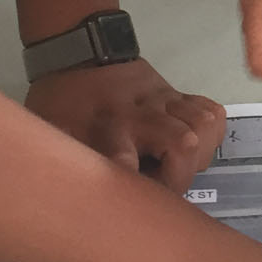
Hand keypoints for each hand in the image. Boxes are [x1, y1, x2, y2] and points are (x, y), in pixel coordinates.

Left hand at [25, 60, 224, 194]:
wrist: (78, 52)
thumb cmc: (63, 104)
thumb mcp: (50, 135)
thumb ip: (59, 168)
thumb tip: (56, 209)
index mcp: (105, 129)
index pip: (123, 160)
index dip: (132, 182)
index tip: (133, 205)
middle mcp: (140, 115)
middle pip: (182, 143)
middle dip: (179, 176)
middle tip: (161, 191)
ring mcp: (163, 101)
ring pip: (203, 126)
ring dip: (198, 154)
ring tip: (179, 167)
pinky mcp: (176, 94)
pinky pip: (211, 113)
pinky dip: (209, 133)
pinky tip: (194, 145)